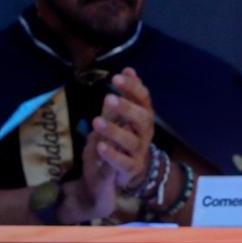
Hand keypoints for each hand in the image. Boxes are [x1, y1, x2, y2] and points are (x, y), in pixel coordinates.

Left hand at [96, 68, 157, 191]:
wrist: (128, 172)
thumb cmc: (125, 139)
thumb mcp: (123, 116)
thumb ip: (126, 96)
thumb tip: (128, 70)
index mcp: (143, 116)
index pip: (143, 99)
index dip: (132, 87)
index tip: (116, 77)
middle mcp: (145, 132)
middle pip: (143, 118)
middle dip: (127, 108)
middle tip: (108, 98)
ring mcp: (139, 151)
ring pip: (132, 140)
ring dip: (114, 130)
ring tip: (96, 121)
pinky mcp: (131, 168)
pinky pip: (123, 162)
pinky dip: (112, 154)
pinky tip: (100, 146)